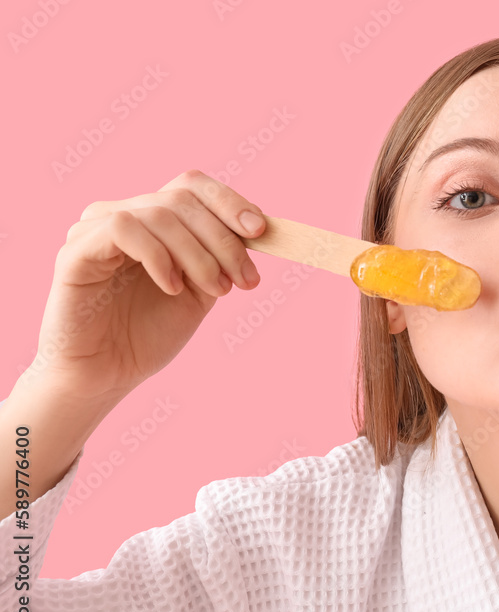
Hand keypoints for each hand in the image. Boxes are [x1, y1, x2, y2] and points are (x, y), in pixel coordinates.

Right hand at [27, 169, 264, 403]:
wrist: (107, 375)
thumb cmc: (150, 334)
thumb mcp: (201, 290)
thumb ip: (222, 257)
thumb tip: (258, 226)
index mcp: (152, 220)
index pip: (192, 186)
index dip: (230, 202)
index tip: (260, 231)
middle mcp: (122, 215)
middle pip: (182, 200)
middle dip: (224, 240)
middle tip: (244, 280)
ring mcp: (95, 229)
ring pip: (161, 214)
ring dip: (199, 255)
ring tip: (214, 290)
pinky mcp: (76, 250)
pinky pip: (124, 229)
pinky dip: (159, 257)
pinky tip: (172, 288)